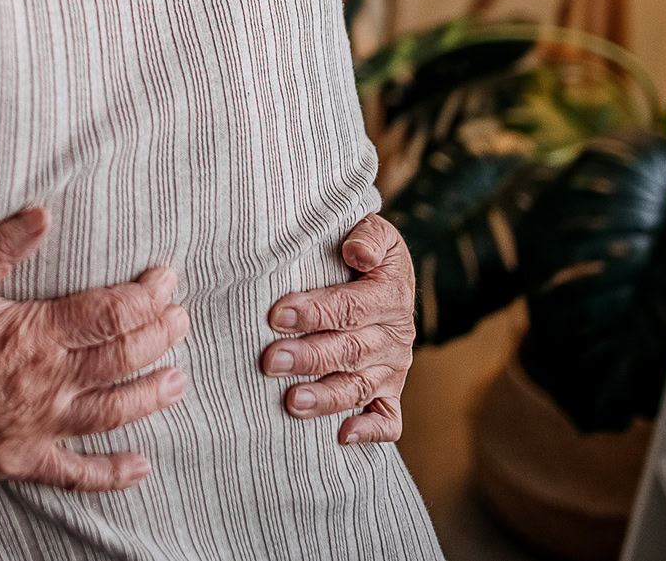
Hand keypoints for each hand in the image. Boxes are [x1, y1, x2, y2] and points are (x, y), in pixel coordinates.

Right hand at [0, 207, 189, 492]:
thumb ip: (1, 247)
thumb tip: (44, 213)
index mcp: (30, 335)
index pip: (109, 313)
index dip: (146, 295)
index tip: (167, 279)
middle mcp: (44, 384)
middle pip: (121, 358)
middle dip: (160, 336)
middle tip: (183, 319)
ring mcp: (35, 427)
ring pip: (112, 412)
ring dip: (151, 394)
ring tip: (180, 380)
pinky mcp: (19, 460)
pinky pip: (76, 473)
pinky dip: (113, 473)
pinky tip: (141, 466)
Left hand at [262, 212, 414, 445]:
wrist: (384, 276)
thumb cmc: (361, 251)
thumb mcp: (372, 231)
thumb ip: (368, 236)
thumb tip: (356, 253)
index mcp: (390, 294)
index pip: (351, 307)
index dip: (314, 312)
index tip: (277, 315)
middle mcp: (395, 336)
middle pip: (350, 350)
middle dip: (308, 357)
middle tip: (270, 360)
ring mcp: (392, 368)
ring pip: (360, 387)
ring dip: (326, 396)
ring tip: (292, 402)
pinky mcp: (389, 393)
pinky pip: (388, 420)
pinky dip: (369, 431)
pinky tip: (342, 435)